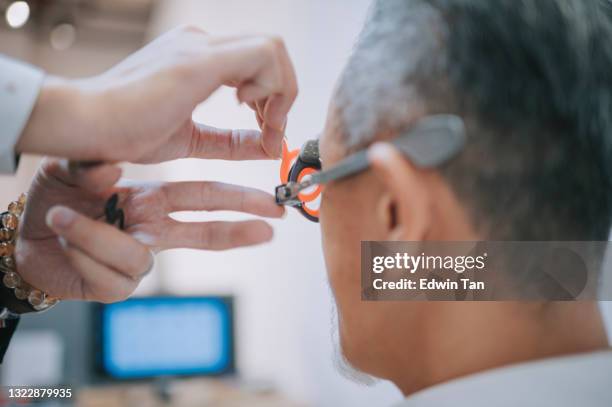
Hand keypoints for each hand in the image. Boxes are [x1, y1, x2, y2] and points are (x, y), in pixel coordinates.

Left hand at [15, 159, 283, 301]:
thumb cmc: (55, 200)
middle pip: (204, 234)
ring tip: (61, 217)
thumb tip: (114, 173)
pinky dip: (78, 251)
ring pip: (137, 256)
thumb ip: (92, 167)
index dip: (237, 200)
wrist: (22, 238)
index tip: (269, 201)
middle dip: (238, 229)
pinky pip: (108, 273)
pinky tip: (61, 240)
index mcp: (151, 200)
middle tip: (270, 228)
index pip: (202, 198)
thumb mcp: (69, 170)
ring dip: (94, 236)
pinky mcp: (116, 287)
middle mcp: (152, 231)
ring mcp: (137, 261)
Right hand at [17, 25, 297, 161]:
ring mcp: (201, 47)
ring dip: (281, 92)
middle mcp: (201, 44)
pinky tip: (250, 110)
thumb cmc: (125, 131)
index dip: (273, 100)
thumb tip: (268, 145)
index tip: (267, 134)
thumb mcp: (192, 140)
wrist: (87, 126)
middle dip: (283, 96)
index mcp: (197, 59)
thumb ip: (232, 142)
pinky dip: (272, 87)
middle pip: (271, 53)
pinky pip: (264, 54)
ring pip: (273, 49)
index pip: (257, 65)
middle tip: (271, 132)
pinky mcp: (200, 59)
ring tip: (264, 125)